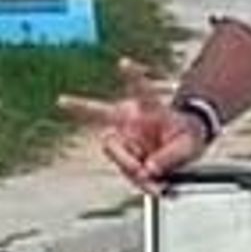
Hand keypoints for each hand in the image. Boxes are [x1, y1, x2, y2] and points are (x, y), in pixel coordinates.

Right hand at [58, 56, 211, 189]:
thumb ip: (170, 156)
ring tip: (156, 183)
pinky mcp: (125, 156)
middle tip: (61, 100)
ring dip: (130, 166)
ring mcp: (124, 138)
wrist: (184, 153)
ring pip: (113, 150)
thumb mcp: (189, 146)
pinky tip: (156, 188)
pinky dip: (140, 182)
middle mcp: (130, 120)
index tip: (123, 62)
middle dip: (79, 105)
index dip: (133, 76)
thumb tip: (147, 169)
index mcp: (150, 109)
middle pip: (99, 111)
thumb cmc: (188, 139)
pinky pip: (126, 171)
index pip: (141, 90)